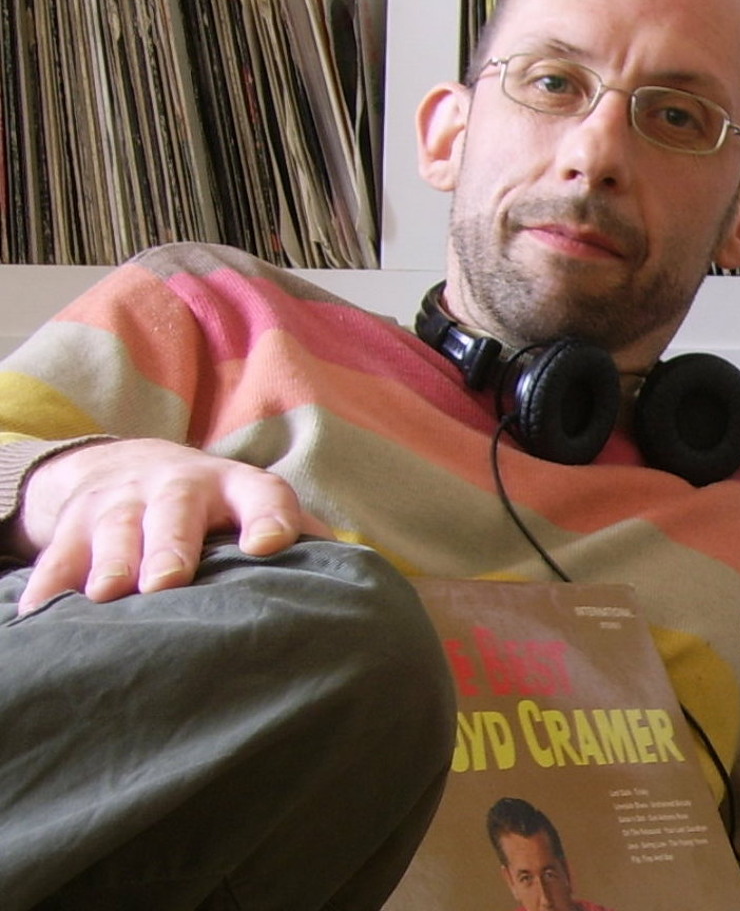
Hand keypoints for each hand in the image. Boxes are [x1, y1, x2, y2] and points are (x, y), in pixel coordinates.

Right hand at [14, 438, 331, 612]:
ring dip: (110, 561)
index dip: (270, 516)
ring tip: (107, 595)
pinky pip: (58, 554)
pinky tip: (38, 614)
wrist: (127, 465)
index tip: (272, 544)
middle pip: (176, 510)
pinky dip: (47, 583)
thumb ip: (303, 536)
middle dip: (171, 545)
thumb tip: (363, 577)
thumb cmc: (213, 505)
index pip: (262, 493)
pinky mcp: (74, 522)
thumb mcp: (256, 507)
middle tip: (167, 581)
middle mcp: (179, 487)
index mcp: (237, 487)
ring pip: (115, 527)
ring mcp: (123, 501)